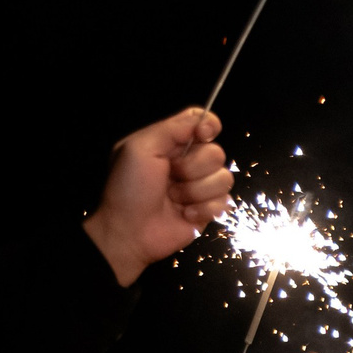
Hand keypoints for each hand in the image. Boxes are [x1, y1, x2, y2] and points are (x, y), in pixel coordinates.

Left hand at [81, 109, 231, 286]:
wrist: (128, 231)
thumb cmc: (128, 188)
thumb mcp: (141, 148)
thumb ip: (173, 128)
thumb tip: (206, 121)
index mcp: (172, 143)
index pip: (203, 122)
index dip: (209, 126)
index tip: (202, 135)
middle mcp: (189, 162)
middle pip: (217, 152)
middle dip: (193, 167)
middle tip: (170, 177)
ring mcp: (200, 187)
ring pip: (224, 179)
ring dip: (195, 191)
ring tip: (174, 199)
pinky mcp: (209, 210)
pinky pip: (224, 202)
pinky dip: (202, 209)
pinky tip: (184, 214)